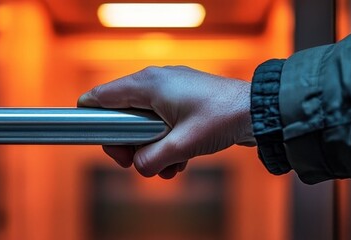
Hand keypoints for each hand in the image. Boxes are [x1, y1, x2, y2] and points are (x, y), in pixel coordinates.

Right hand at [78, 66, 255, 178]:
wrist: (257, 111)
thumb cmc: (221, 118)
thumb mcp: (182, 145)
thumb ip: (152, 159)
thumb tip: (138, 167)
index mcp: (147, 85)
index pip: (101, 96)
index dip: (92, 120)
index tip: (102, 144)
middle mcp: (154, 82)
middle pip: (120, 114)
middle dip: (127, 144)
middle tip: (136, 163)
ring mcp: (169, 90)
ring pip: (141, 123)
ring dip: (151, 149)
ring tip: (168, 166)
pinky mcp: (182, 101)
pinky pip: (161, 123)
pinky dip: (166, 144)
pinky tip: (181, 161)